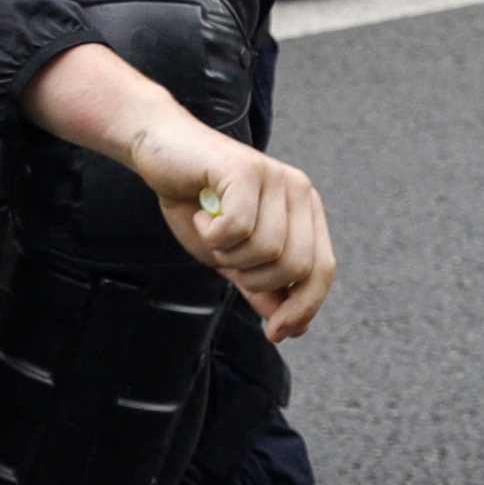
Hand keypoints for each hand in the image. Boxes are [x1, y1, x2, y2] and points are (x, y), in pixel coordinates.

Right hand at [105, 95, 334, 339]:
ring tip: (213, 231)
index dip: (303, 308)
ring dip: (228, 255)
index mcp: (304, 211)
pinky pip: (237, 228)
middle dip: (254, 279)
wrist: (161, 152)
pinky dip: (212, 234)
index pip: (322, 270)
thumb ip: (263, 286)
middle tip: (226, 258)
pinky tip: (202, 216)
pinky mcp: (247, 169)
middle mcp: (299, 191)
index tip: (275, 333)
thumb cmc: (198, 202)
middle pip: (296, 267)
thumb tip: (289, 325)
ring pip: (266, 251)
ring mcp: (276, 177)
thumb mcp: (233, 257)